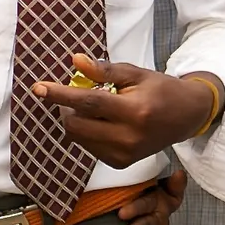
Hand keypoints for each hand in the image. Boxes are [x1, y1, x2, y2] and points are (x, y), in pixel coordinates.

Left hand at [36, 56, 214, 159]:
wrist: (186, 117)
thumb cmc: (161, 90)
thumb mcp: (136, 73)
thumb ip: (104, 70)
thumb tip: (75, 60)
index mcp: (135, 111)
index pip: (89, 103)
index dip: (61, 94)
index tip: (39, 88)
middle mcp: (128, 138)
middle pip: (77, 126)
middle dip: (67, 108)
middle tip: (76, 94)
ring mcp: (124, 155)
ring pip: (79, 138)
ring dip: (77, 120)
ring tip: (96, 107)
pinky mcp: (120, 163)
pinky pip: (88, 147)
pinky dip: (87, 132)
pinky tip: (103, 122)